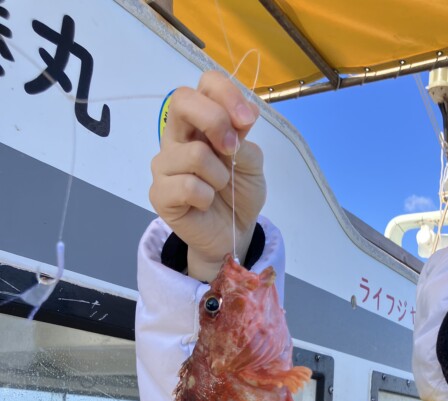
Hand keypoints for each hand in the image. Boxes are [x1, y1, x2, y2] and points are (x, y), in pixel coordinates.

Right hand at [149, 71, 265, 280]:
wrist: (234, 234)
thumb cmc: (240, 194)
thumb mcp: (253, 164)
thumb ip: (244, 140)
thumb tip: (243, 116)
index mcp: (200, 122)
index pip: (205, 85)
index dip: (226, 94)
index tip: (247, 121)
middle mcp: (177, 136)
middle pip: (183, 101)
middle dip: (216, 121)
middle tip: (232, 152)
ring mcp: (165, 164)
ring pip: (194, 154)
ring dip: (219, 176)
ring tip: (219, 188)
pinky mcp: (160, 193)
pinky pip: (188, 186)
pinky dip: (207, 197)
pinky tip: (205, 204)